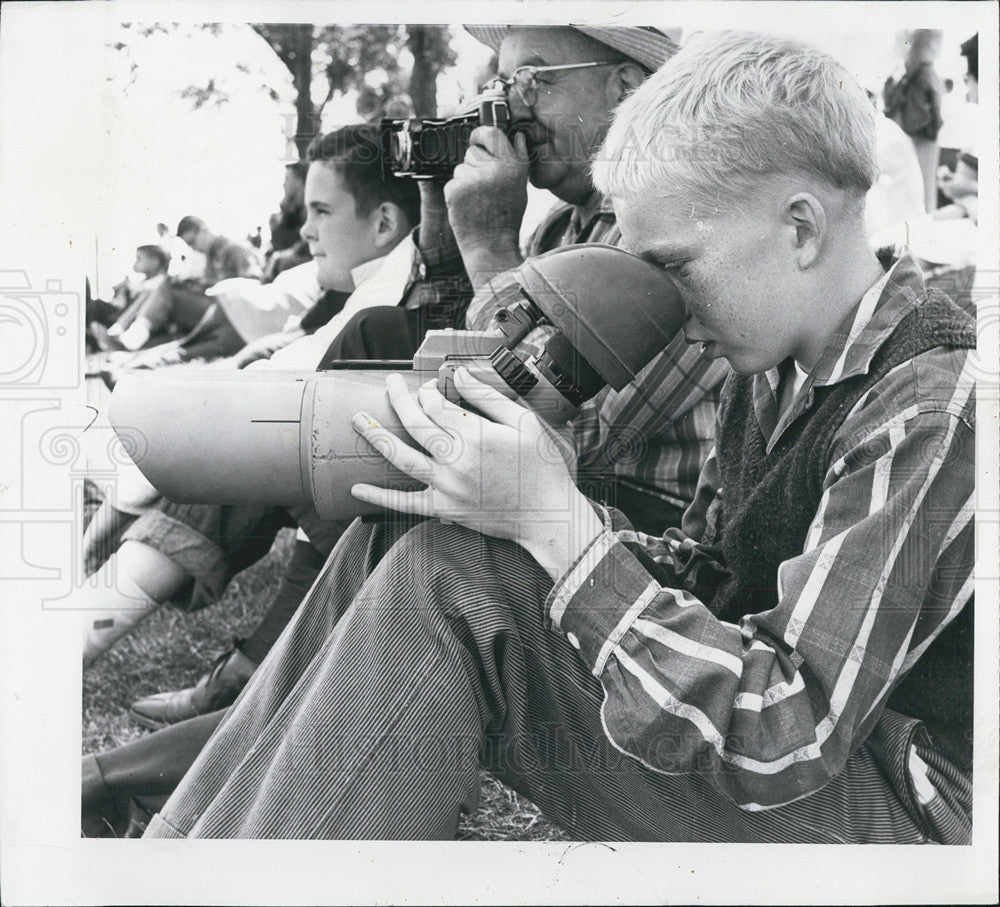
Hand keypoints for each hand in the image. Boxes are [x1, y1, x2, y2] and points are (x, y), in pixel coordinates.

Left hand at [351, 368, 603, 578]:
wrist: (548, 515)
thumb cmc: (541, 468)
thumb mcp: (524, 423)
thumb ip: (488, 397)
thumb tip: (459, 375)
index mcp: (475, 435)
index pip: (436, 404)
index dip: (428, 390)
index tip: (430, 387)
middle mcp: (455, 459)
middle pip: (415, 422)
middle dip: (399, 399)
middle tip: (388, 385)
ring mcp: (446, 486)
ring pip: (401, 457)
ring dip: (376, 437)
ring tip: (357, 420)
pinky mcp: (444, 509)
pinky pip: (405, 503)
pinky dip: (379, 497)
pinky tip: (357, 489)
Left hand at [444, 126, 529, 288]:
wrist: (492, 245)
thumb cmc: (506, 217)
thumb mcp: (520, 186)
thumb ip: (519, 159)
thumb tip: (519, 136)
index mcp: (512, 165)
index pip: (491, 132)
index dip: (480, 134)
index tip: (476, 139)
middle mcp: (494, 169)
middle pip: (472, 152)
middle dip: (473, 165)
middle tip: (482, 188)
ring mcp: (473, 179)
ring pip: (460, 168)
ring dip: (464, 181)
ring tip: (476, 200)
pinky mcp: (456, 190)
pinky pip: (451, 183)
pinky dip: (455, 194)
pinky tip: (467, 206)